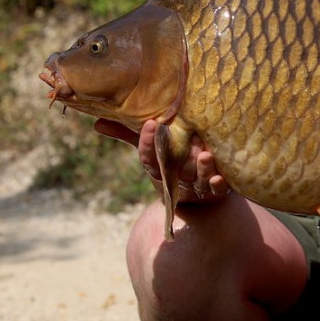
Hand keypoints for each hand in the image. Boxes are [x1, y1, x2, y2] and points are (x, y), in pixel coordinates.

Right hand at [94, 118, 229, 201]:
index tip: (152, 123)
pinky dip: (219, 185)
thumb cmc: (172, 164)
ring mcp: (196, 185)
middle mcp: (177, 177)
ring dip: (201, 168)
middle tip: (178, 138)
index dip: (148, 143)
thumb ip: (130, 136)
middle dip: (174, 156)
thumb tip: (98, 123)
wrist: (198, 198)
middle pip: (173, 168)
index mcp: (160, 168)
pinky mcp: (216, 191)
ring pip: (197, 178)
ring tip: (204, 155)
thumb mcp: (153, 152)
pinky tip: (221, 178)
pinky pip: (217, 190)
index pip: (149, 157)